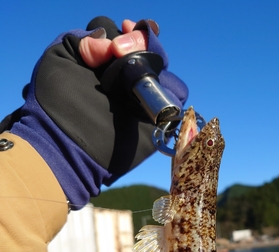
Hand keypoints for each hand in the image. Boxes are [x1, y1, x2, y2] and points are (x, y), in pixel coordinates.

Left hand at [7, 17, 187, 209]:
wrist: (64, 146)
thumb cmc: (55, 103)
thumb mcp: (60, 58)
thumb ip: (83, 40)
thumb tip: (109, 42)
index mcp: (107, 64)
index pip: (130, 39)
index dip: (132, 32)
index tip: (123, 30)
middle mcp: (126, 81)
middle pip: (151, 52)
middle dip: (143, 43)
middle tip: (121, 50)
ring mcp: (141, 102)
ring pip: (166, 74)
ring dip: (156, 65)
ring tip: (134, 72)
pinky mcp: (154, 124)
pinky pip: (176, 101)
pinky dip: (171, 92)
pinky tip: (149, 90)